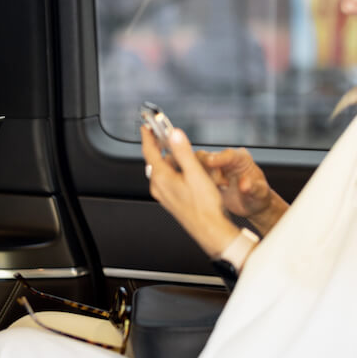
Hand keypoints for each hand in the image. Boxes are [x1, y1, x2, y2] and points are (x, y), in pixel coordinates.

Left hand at [141, 126, 238, 258]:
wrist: (209, 230)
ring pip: (164, 171)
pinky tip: (188, 172)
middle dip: (161, 147)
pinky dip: (175, 171)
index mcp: (161, 178)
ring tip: (184, 154)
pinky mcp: (171, 200)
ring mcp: (164, 194)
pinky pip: (169, 180)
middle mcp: (158, 187)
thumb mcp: (195, 173)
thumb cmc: (204, 206)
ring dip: (172, 160)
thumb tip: (174, 135)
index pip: (149, 151)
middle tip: (165, 136)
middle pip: (156, 160)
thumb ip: (183, 152)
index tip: (147, 127)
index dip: (148, 136)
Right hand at [195, 147, 287, 233]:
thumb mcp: (260, 194)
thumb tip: (244, 185)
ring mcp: (213, 167)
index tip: (209, 162)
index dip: (218, 157)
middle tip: (221, 185)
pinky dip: (195, 183)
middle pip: (206, 156)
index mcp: (241, 158)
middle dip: (207, 171)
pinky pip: (192, 175)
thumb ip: (254, 188)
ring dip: (201, 179)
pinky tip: (207, 192)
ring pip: (195, 166)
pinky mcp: (204, 176)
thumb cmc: (259, 197)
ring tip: (218, 190)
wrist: (251, 205)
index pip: (228, 154)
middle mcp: (225, 159)